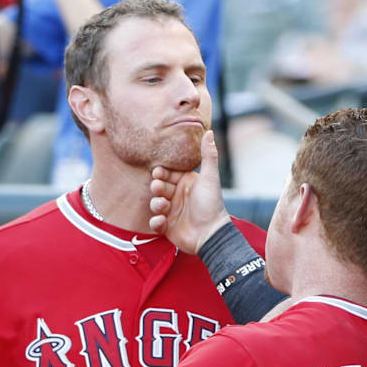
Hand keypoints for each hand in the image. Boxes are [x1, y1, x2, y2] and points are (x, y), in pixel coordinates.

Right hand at [149, 130, 230, 253]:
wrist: (211, 234)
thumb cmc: (211, 204)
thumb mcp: (210, 178)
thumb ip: (209, 155)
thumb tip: (209, 131)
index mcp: (186, 183)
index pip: (168, 173)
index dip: (162, 172)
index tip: (158, 172)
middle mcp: (178, 196)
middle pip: (159, 187)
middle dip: (157, 187)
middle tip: (159, 189)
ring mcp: (172, 211)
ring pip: (155, 203)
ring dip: (156, 204)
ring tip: (164, 206)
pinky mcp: (167, 226)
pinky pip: (155, 222)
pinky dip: (156, 222)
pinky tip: (162, 222)